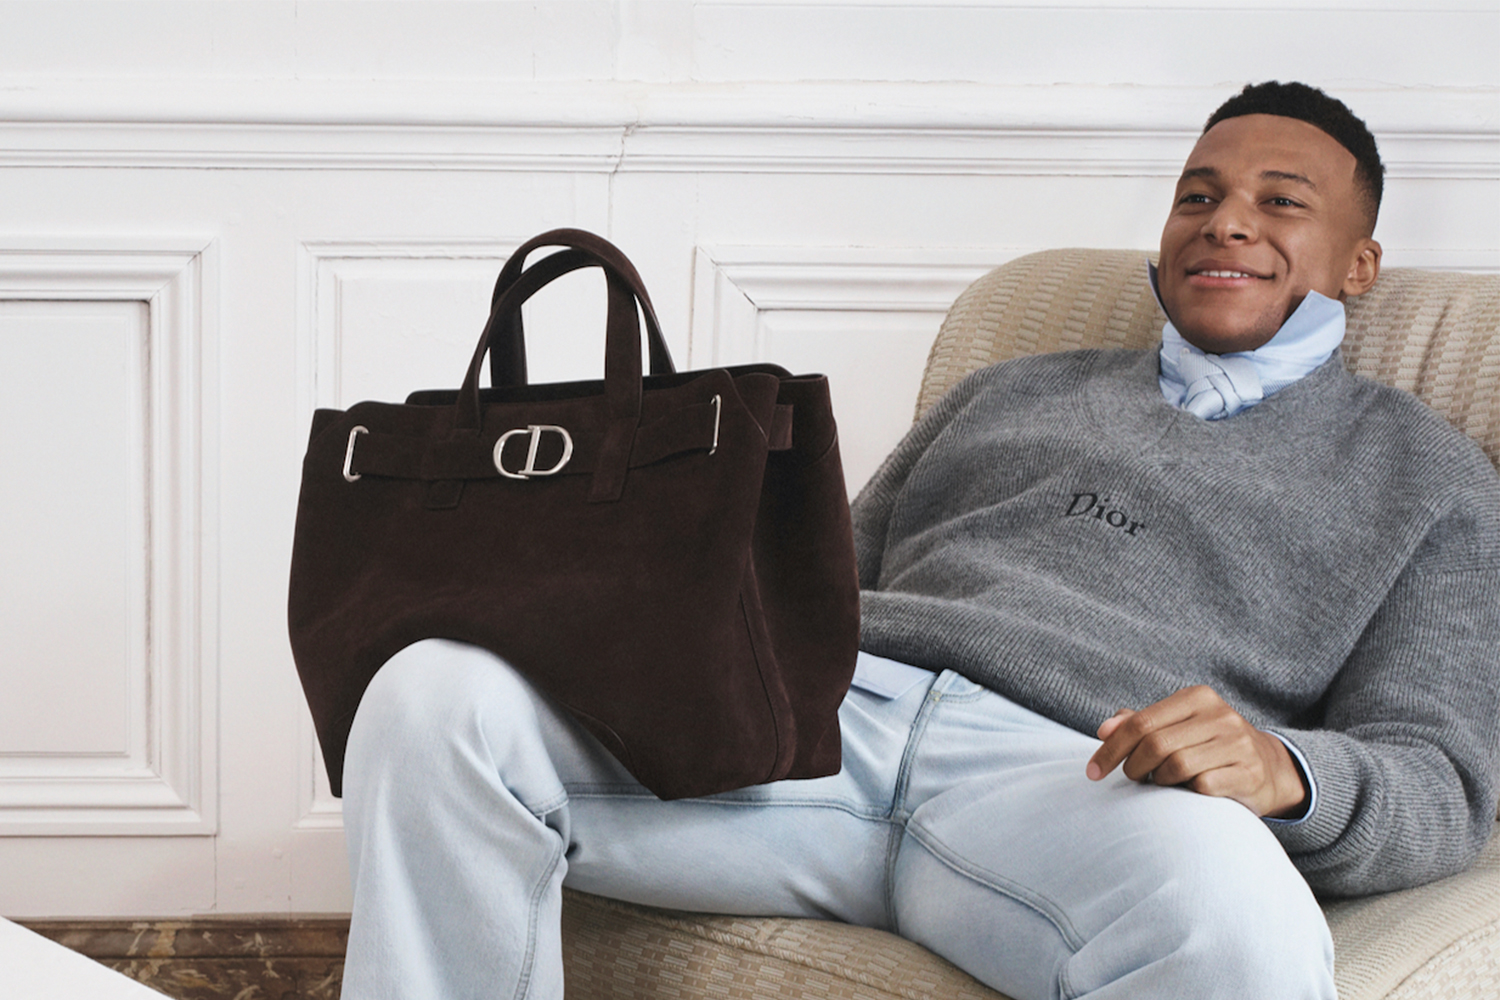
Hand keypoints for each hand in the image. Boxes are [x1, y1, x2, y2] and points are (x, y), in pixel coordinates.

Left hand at [1085, 685, 1308, 817]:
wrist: (1269, 768)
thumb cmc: (1207, 746)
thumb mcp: (1177, 726)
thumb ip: (1139, 724)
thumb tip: (1104, 729)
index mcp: (1197, 698)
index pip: (1141, 722)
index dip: (1111, 748)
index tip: (1093, 772)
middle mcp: (1221, 716)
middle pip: (1155, 745)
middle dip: (1132, 767)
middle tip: (1131, 778)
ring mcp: (1238, 744)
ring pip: (1177, 767)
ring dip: (1160, 781)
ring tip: (1162, 781)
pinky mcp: (1249, 774)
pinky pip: (1203, 787)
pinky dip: (1187, 793)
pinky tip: (1189, 792)